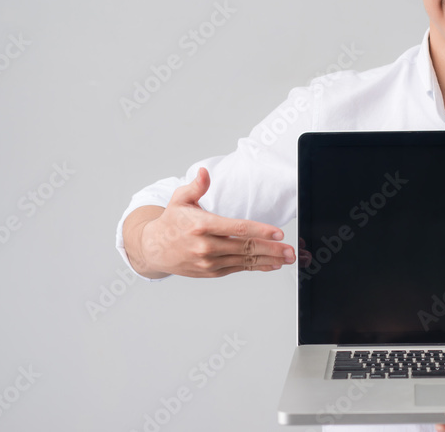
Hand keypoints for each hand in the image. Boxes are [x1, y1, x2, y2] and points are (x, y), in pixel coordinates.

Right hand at [135, 167, 294, 276]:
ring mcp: (209, 262)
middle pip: (245, 247)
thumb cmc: (171, 222)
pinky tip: (270, 265)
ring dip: (268, 260)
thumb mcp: (180, 199)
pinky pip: (238, 269)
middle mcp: (206, 246)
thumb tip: (204, 173)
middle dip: (272, 249)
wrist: (153, 249)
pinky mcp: (211, 272)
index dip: (260, 231)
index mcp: (202, 226)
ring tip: (287, 258)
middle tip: (291, 249)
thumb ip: (197, 186)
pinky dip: (256, 267)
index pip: (237, 228)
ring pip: (244, 260)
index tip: (278, 232)